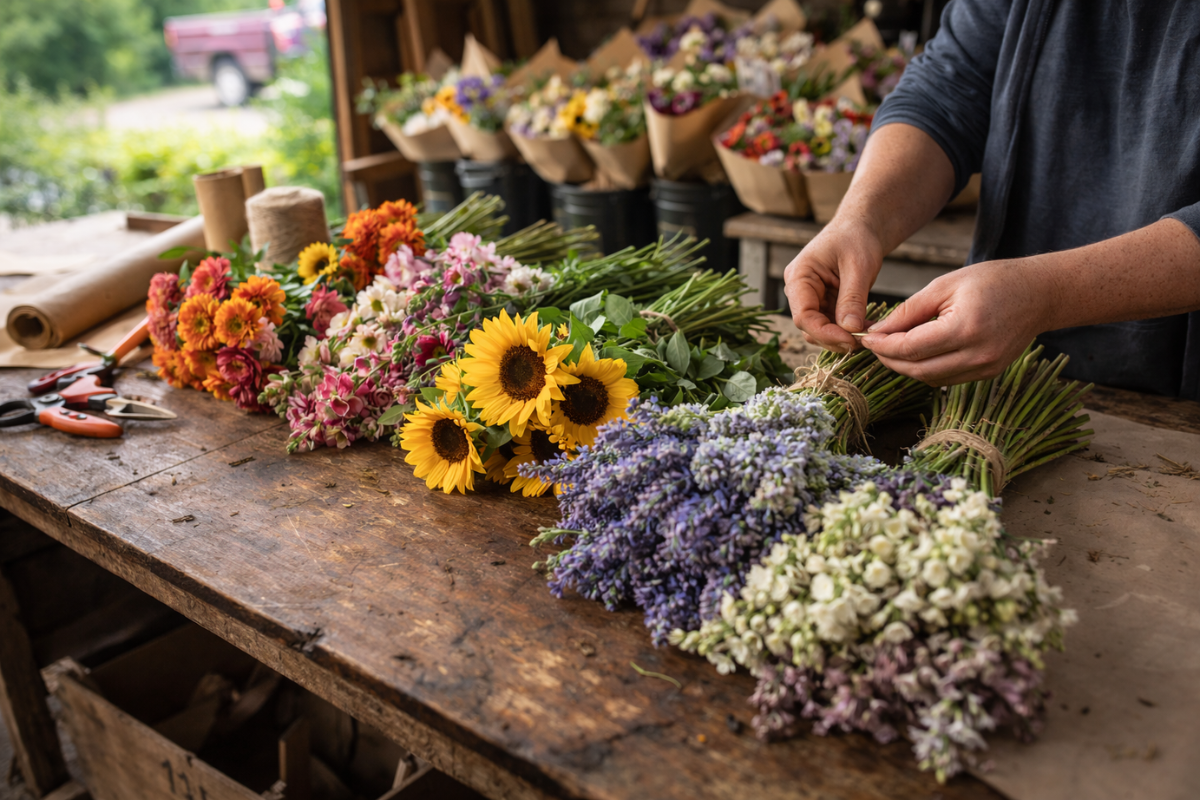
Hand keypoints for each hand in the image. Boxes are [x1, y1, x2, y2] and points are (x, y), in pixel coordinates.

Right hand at [783, 218, 883, 351]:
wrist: (861, 227)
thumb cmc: (856, 237)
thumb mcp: (858, 266)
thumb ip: (852, 298)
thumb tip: (850, 329)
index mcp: (798, 277)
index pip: (803, 316)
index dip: (825, 333)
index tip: (850, 340)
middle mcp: (799, 291)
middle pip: (810, 327)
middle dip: (834, 338)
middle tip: (862, 342)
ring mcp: (812, 299)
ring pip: (821, 330)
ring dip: (842, 337)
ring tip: (867, 337)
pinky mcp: (825, 304)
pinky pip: (833, 324)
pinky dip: (849, 331)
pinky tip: (867, 330)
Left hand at [860, 259, 1054, 384]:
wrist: (1039, 293)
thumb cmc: (992, 281)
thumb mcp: (945, 286)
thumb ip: (909, 311)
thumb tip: (878, 330)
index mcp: (964, 329)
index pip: (911, 348)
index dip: (883, 346)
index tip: (866, 338)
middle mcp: (977, 355)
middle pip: (917, 370)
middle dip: (890, 360)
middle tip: (874, 345)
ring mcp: (985, 368)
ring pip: (930, 378)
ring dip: (906, 367)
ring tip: (891, 348)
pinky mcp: (989, 373)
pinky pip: (947, 378)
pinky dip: (926, 369)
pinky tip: (916, 353)